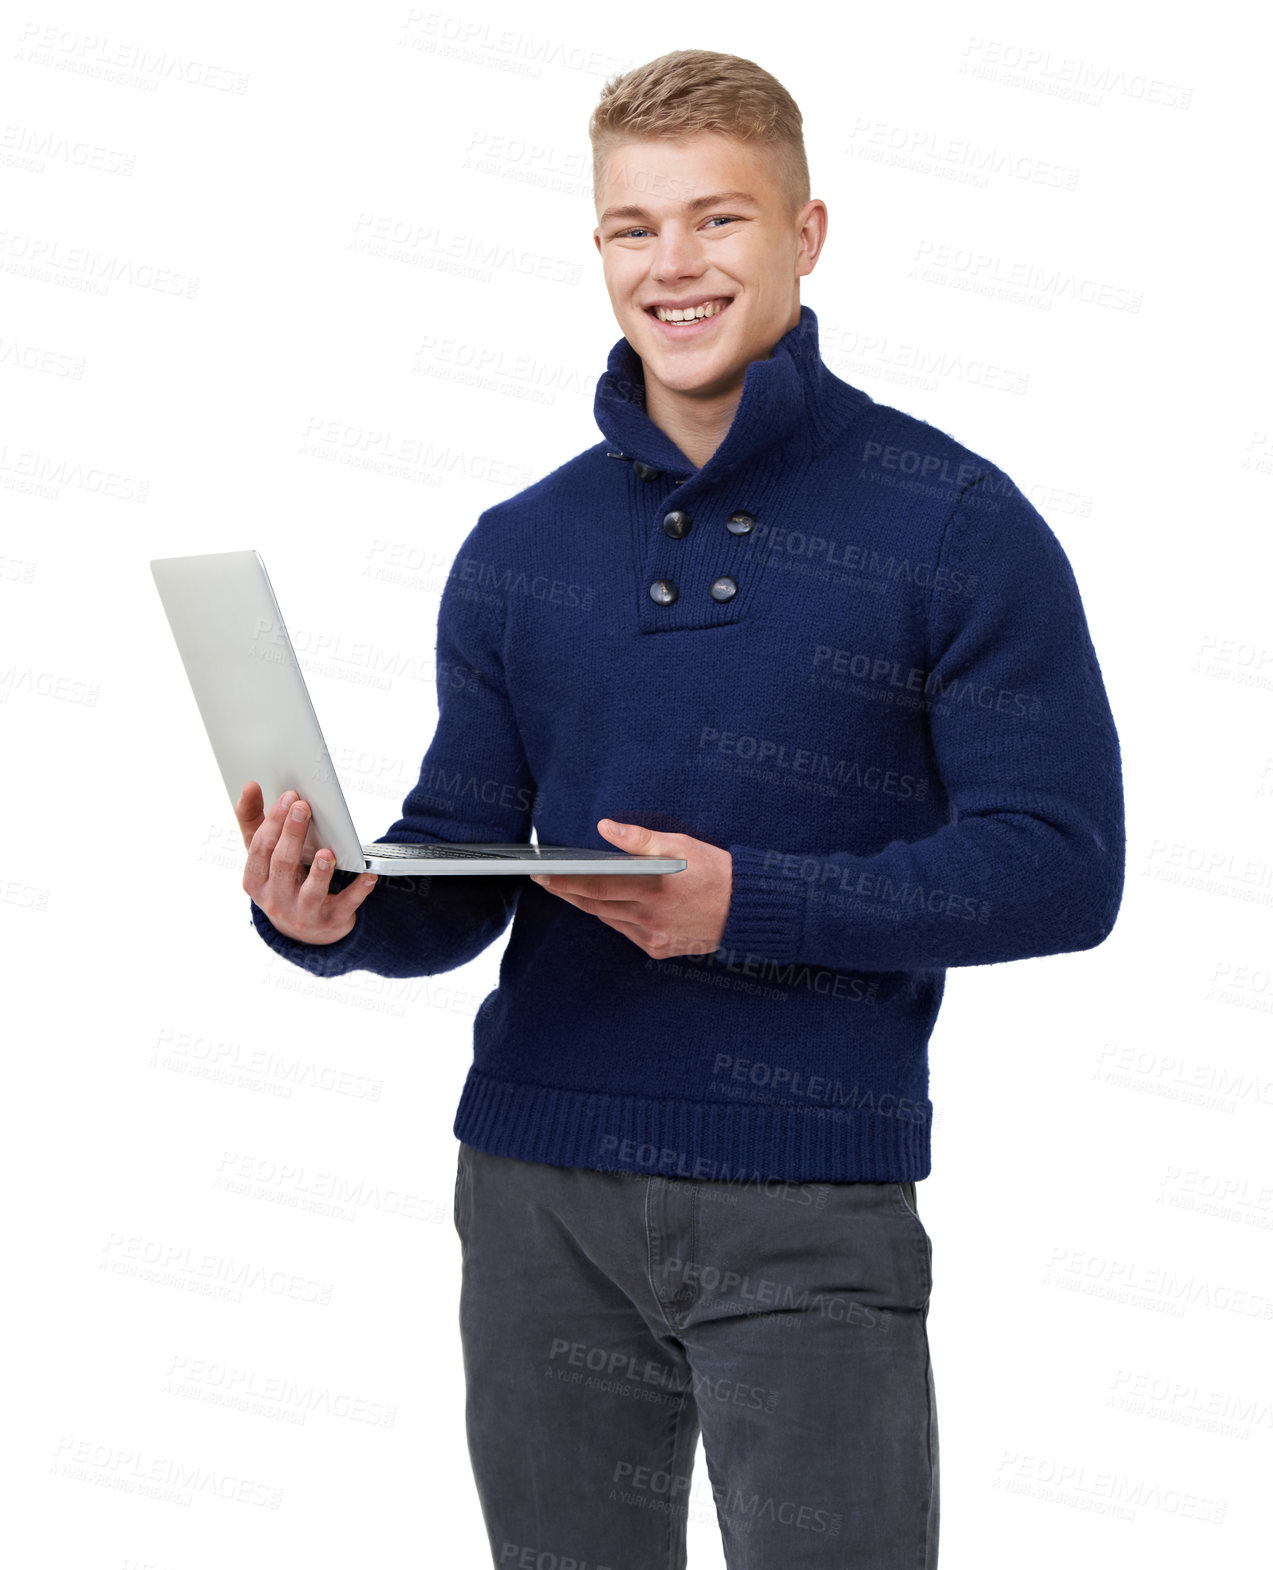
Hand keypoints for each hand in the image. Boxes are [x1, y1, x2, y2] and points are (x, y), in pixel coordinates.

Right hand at [236, 780, 378, 944]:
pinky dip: (358, 890)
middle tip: (304, 807)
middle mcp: (275, 900)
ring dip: (320, 872)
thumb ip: (253, 820)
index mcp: (255, 880)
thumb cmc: (282, 878)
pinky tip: (368, 875)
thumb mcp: (263, 856)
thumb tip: (249, 785)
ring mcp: (304, 913)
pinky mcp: (332, 920)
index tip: (289, 796)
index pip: (260, 849)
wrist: (304, 927)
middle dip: (292, 835)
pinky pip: (346, 904)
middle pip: (283, 865)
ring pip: (310, 892)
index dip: (273, 821)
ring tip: (327, 852)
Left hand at [528, 818, 732, 959]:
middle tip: (543, 879)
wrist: (747, 910)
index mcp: (653, 889)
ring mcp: (653, 936)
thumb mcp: (680, 844)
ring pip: (608, 919)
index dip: (564, 881)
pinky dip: (613, 917)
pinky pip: (626, 932)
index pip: (595, 885)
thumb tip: (605, 827)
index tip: (542, 873)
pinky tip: (604, 903)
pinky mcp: (659, 948)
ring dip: (586, 904)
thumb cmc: (715, 870)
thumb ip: (639, 839)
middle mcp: (649, 917)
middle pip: (595, 904)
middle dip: (566, 891)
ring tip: (567, 887)